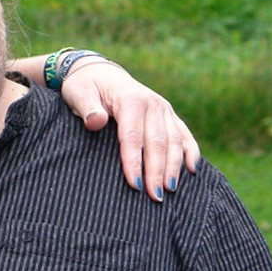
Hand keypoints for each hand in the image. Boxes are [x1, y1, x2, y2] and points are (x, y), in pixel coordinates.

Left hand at [58, 59, 199, 199]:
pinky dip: (190, 152)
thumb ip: (87, 108)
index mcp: (130, 99)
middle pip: (157, 143)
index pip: (133, 137)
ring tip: (170, 190)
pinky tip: (193, 171)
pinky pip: (184, 134)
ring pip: (174, 141)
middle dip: (157, 172)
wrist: (99, 72)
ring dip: (174, 167)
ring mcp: (164, 109)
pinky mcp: (169, 114)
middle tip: (155, 198)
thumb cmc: (85, 87)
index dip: (134, 162)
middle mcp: (152, 103)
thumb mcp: (79, 93)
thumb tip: (96, 121)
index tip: (135, 185)